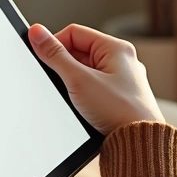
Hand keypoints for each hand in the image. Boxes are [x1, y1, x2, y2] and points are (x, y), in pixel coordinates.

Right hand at [28, 23, 164, 135]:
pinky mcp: (119, 97)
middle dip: (66, 67)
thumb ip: (55, 55)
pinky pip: (94, 87)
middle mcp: (122, 61)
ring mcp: (122, 80)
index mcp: (116, 48)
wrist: (139, 143)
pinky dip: (83, 95)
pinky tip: (83, 107)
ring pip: (86, 72)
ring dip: (74, 83)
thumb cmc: (119, 111)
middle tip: (62, 83)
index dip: (55, 44)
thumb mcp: (79, 80)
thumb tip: (37, 33)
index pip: (74, 33)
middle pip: (80, 52)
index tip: (43, 59)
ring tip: (77, 98)